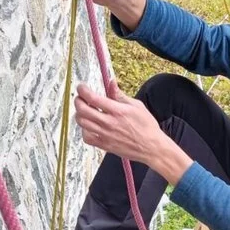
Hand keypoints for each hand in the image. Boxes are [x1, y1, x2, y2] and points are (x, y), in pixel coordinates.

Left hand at [73, 85, 192, 183]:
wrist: (152, 147)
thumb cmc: (147, 126)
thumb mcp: (136, 106)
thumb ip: (119, 95)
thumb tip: (111, 82)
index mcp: (117, 111)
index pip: (92, 98)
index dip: (83, 90)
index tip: (82, 87)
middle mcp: (109, 123)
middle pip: (82, 110)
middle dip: (78, 100)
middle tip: (81, 98)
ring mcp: (105, 135)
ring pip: (82, 123)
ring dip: (80, 114)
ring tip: (85, 111)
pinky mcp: (104, 145)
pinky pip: (86, 137)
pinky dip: (84, 130)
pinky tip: (90, 126)